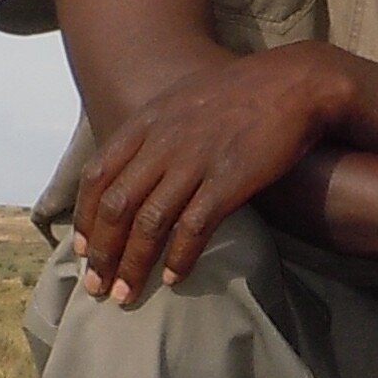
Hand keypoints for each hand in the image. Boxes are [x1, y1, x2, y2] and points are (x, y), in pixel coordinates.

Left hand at [74, 45, 349, 299]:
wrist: (294, 82)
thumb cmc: (242, 92)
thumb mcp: (183, 98)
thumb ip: (154, 130)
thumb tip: (134, 163)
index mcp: (147, 122)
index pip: (98, 175)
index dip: (85, 217)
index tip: (83, 250)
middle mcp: (163, 141)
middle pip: (117, 206)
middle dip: (102, 252)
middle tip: (98, 286)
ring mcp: (195, 160)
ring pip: (149, 223)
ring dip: (133, 264)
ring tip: (126, 295)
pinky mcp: (228, 179)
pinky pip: (193, 226)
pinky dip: (180, 257)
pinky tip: (175, 279)